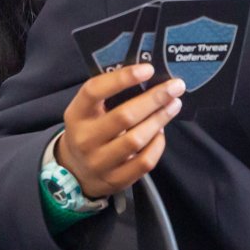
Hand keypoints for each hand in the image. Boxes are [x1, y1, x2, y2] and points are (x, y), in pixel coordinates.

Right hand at [56, 65, 185, 198]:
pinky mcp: (115, 179)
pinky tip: (161, 132)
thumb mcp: (86, 112)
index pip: (94, 91)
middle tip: (175, 87)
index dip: (121, 78)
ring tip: (173, 105)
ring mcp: (99, 161)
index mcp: (76, 115)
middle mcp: (85, 138)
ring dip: (159, 120)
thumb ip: (107, 96)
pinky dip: (158, 144)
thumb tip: (146, 77)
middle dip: (154, 99)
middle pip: (124, 116)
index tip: (147, 69)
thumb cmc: (88, 131)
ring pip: (137, 139)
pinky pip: (144, 161)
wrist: (75, 171)